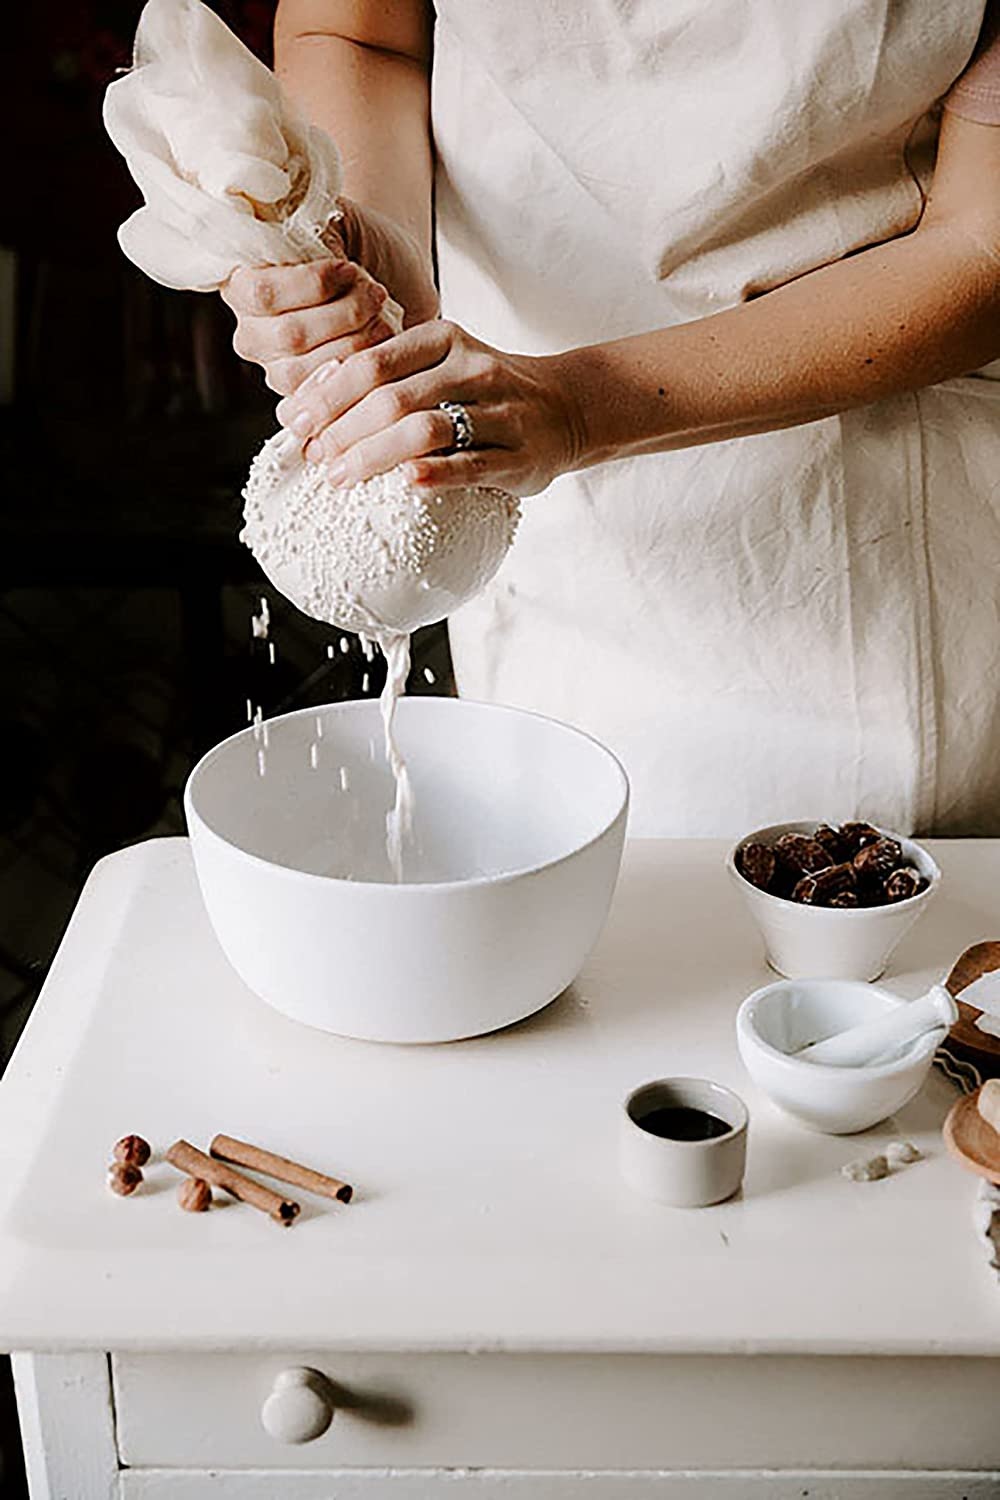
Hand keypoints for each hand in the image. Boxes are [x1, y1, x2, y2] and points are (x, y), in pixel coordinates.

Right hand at [221, 198, 438, 396]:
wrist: (400, 281)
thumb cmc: (366, 246)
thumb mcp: (339, 222)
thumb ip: (310, 230)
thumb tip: (302, 249)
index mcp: (244, 282)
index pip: (262, 293)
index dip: (313, 284)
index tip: (349, 268)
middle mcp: (251, 331)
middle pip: (289, 335)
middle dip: (344, 313)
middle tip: (376, 294)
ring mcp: (276, 368)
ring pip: (305, 369)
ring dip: (356, 341)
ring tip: (382, 317)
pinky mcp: (306, 398)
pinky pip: (325, 394)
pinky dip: (361, 368)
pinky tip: (381, 345)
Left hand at [274, 319, 583, 496]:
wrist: (566, 407)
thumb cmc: (483, 391)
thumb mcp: (440, 364)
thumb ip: (386, 375)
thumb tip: (309, 403)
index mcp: (444, 339)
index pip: (372, 363)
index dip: (328, 394)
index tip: (297, 422)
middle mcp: (473, 369)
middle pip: (392, 399)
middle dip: (343, 431)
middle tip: (315, 458)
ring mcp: (499, 413)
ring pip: (426, 431)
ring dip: (375, 456)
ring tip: (342, 478)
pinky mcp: (518, 456)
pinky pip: (471, 465)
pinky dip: (435, 475)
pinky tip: (405, 484)